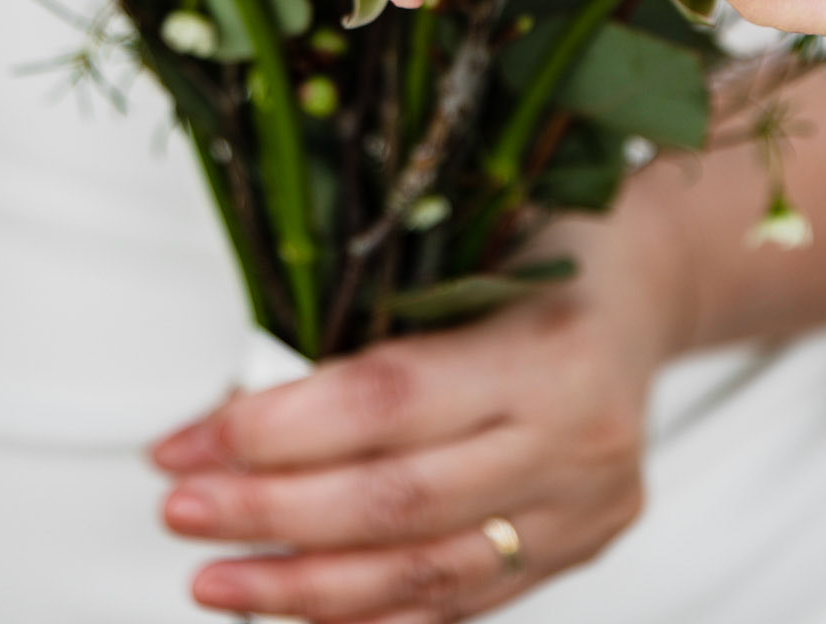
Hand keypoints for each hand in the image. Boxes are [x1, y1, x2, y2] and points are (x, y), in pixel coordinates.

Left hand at [150, 210, 679, 623]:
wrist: (644, 282)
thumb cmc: (542, 238)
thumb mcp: (465, 238)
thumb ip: (371, 312)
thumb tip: (235, 391)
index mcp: (548, 347)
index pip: (387, 404)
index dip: (275, 432)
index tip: (187, 440)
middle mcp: (577, 442)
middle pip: (395, 503)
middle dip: (270, 514)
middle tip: (181, 507)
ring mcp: (584, 511)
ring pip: (423, 577)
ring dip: (302, 589)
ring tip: (214, 580)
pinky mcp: (577, 550)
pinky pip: (458, 605)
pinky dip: (367, 613)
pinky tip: (293, 606)